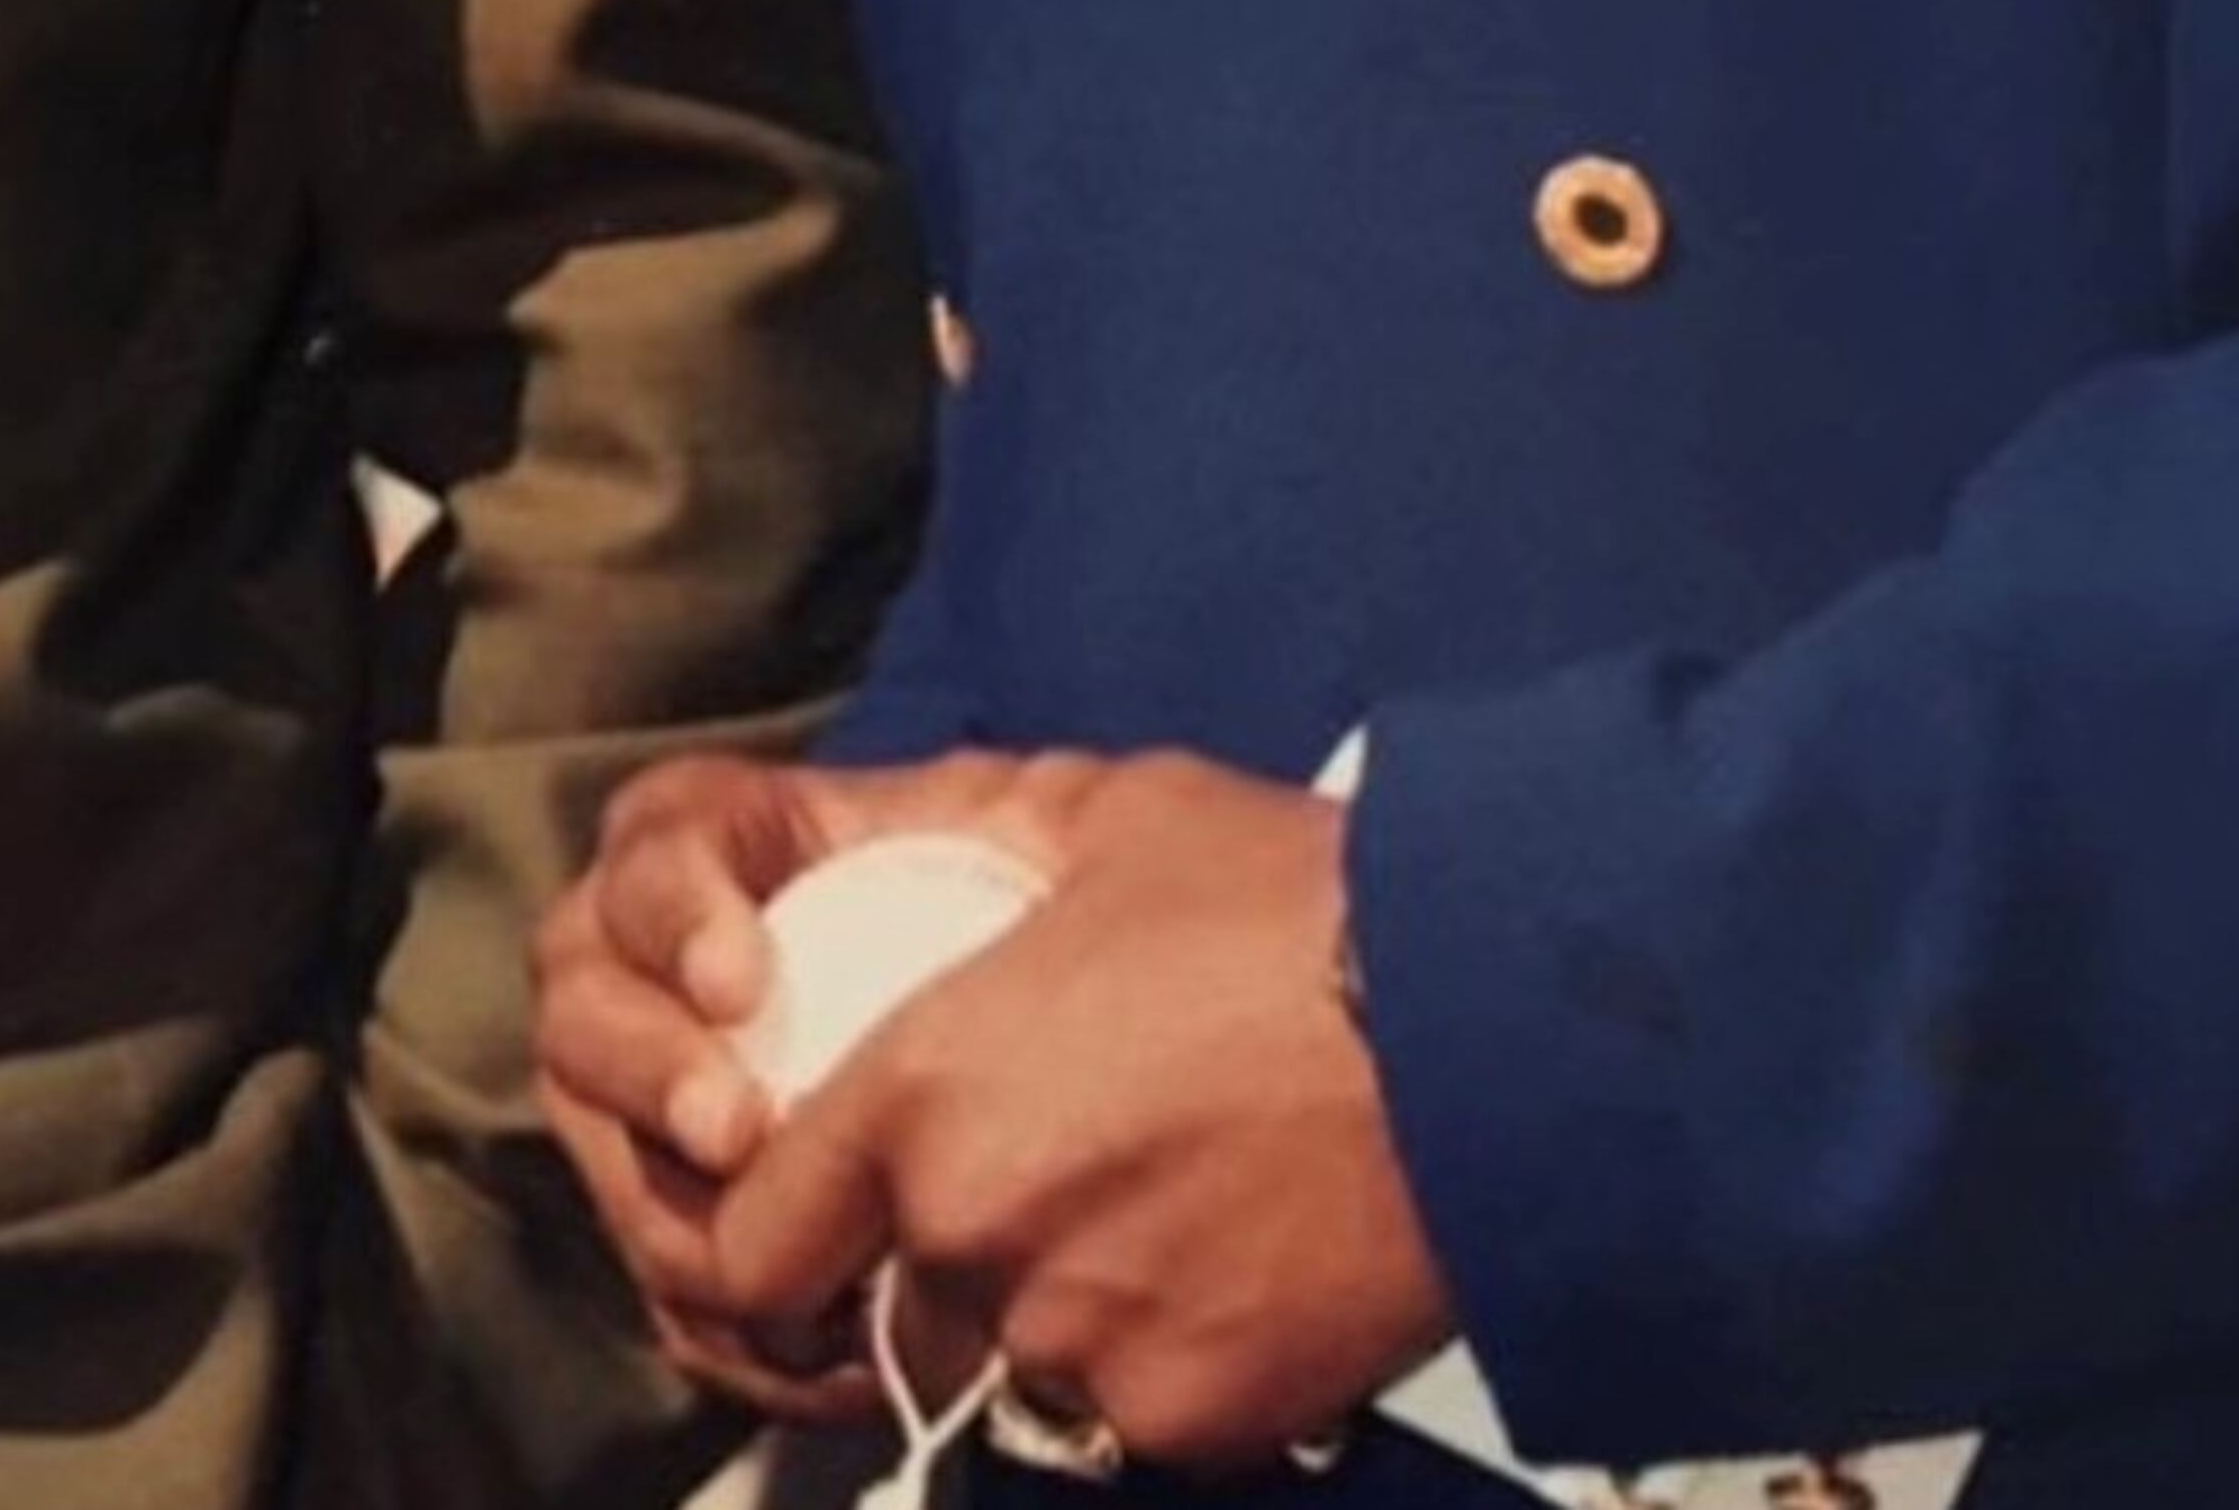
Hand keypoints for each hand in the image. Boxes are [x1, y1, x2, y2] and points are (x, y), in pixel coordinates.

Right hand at [533, 744, 1093, 1417]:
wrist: (1042, 1076)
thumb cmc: (1022, 926)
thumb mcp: (1031, 840)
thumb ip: (1023, 817)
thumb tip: (1053, 827)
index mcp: (736, 845)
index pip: (657, 841)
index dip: (672, 910)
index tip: (740, 982)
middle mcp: (655, 968)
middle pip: (583, 1002)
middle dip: (647, 1069)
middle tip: (736, 1131)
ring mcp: (654, 1105)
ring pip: (607, 1158)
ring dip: (677, 1217)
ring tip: (777, 1266)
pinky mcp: (688, 1229)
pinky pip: (667, 1293)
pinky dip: (738, 1333)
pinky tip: (830, 1351)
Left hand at [706, 752, 1455, 1473]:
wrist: (1479, 1024)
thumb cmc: (1291, 900)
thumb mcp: (1110, 821)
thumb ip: (986, 863)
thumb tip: (940, 848)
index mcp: (923, 1097)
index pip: (760, 1245)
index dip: (782, 1236)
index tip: (822, 1219)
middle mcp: (978, 1239)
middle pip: (903, 1309)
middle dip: (954, 1260)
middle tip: (1063, 1178)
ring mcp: (1084, 1345)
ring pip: (1024, 1362)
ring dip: (1066, 1307)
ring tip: (1172, 1205)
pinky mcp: (1194, 1418)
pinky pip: (1137, 1408)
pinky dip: (1170, 1355)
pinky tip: (1240, 1259)